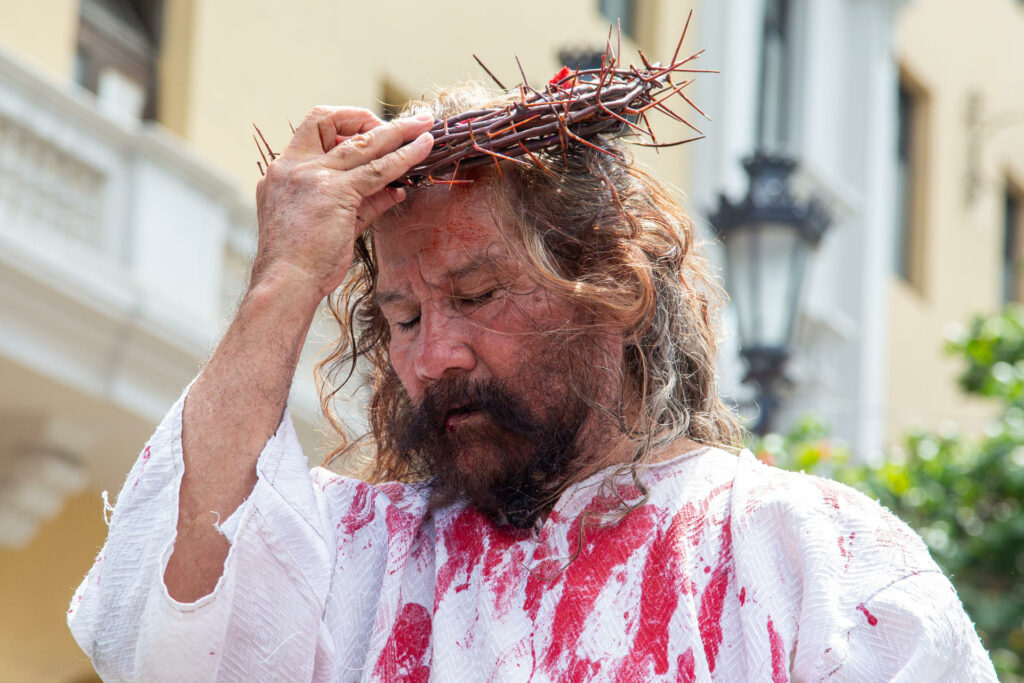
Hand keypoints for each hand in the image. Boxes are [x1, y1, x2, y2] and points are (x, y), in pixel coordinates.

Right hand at [251, 106, 433, 301]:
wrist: (285, 284)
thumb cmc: (303, 264)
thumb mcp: (329, 225)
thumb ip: (362, 204)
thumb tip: (395, 190)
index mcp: (282, 172)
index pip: (312, 128)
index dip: (343, 123)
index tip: (369, 132)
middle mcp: (293, 166)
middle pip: (332, 121)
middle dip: (371, 118)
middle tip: (405, 122)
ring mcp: (312, 176)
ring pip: (362, 143)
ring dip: (397, 131)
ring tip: (425, 123)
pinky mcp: (334, 192)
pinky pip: (377, 169)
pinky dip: (404, 157)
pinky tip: (422, 148)